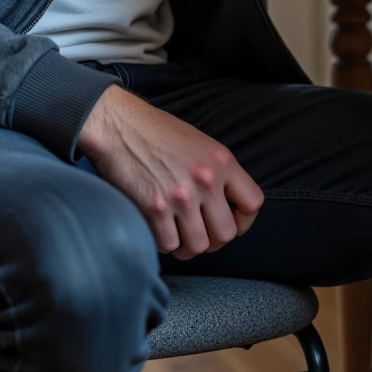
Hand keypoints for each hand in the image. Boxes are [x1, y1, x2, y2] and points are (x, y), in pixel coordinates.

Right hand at [76, 85, 263, 258]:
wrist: (118, 125)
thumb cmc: (156, 132)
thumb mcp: (200, 143)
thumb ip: (218, 172)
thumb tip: (226, 206)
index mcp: (222, 160)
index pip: (253, 203)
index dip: (244, 221)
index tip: (231, 222)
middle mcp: (206, 179)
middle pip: (226, 234)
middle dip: (213, 240)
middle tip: (199, 233)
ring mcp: (181, 195)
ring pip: (199, 246)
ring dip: (188, 246)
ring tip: (178, 234)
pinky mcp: (155, 208)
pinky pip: (170, 245)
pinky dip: (164, 242)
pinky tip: (158, 228)